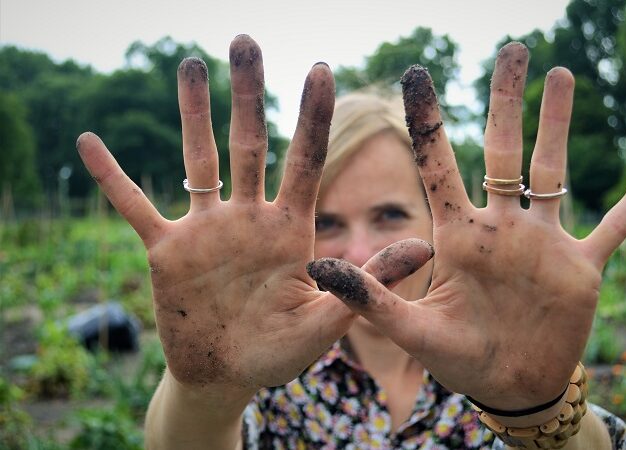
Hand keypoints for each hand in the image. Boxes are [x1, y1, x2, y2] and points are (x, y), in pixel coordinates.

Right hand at [76, 36, 432, 394]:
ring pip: (198, 160)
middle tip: (247, 42)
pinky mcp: (167, 250)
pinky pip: (135, 207)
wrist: (228, 375)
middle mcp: (248, 219)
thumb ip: (367, 283)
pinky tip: (88, 143)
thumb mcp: (327, 321)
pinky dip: (113, 178)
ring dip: (192, 114)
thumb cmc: (279, 352)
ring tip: (189, 64)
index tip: (321, 69)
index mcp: (289, 230)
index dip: (312, 118)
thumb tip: (423, 246)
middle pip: (249, 144)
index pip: (305, 163)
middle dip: (249, 95)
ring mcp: (206, 230)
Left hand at [308, 42, 625, 409]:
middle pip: (503, 151)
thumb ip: (372, 298)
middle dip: (507, 102)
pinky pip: (615, 227)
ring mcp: (543, 243)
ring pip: (553, 172)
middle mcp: (500, 228)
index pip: (437, 166)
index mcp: (458, 236)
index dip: (427, 121)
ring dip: (559, 126)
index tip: (416, 73)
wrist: (508, 387)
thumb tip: (321, 269)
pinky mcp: (581, 268)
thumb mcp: (410, 330)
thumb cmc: (458, 359)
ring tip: (561, 76)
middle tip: (512, 50)